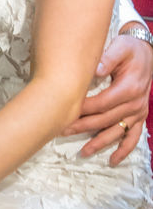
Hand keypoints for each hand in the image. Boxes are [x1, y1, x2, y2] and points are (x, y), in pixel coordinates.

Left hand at [63, 34, 151, 164]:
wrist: (145, 52)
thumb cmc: (129, 49)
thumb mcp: (120, 48)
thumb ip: (108, 58)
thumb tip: (95, 69)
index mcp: (129, 88)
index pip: (102, 103)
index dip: (84, 110)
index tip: (67, 113)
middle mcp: (135, 103)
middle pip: (106, 119)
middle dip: (84, 127)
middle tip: (63, 131)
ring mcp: (138, 112)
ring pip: (117, 131)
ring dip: (100, 143)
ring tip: (83, 152)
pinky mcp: (139, 116)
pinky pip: (134, 136)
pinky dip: (124, 149)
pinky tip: (114, 160)